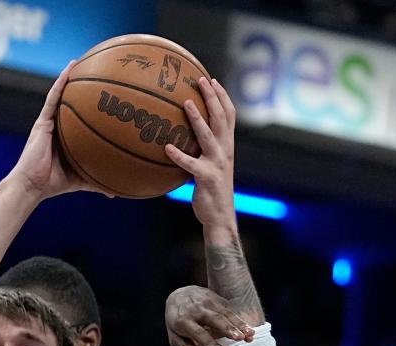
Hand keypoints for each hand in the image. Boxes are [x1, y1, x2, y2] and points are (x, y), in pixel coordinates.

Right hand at [8, 61, 111, 199]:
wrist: (33, 185)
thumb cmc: (53, 183)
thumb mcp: (81, 180)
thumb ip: (97, 181)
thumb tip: (115, 191)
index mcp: (66, 137)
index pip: (79, 116)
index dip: (89, 103)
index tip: (103, 93)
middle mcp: (58, 126)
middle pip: (71, 101)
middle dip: (81, 86)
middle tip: (96, 70)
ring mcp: (49, 121)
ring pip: (61, 95)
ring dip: (70, 77)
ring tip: (82, 60)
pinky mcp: (42, 120)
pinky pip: (53, 97)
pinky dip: (61, 82)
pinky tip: (70, 68)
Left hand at [165, 77, 237, 232]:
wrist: (220, 216)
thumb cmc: (211, 190)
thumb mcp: (211, 166)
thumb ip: (203, 150)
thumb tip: (182, 136)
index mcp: (227, 145)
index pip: (229, 114)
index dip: (222, 96)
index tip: (212, 79)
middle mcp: (225, 150)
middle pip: (221, 117)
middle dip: (212, 96)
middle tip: (200, 79)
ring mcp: (218, 163)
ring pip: (208, 135)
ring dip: (197, 118)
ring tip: (186, 103)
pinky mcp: (207, 178)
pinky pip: (190, 164)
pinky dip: (179, 155)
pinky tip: (166, 147)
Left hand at [166, 285, 252, 345]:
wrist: (180, 295)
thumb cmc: (178, 321)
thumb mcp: (174, 335)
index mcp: (183, 320)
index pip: (198, 332)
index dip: (209, 342)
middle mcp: (196, 309)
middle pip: (214, 319)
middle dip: (228, 328)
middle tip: (240, 338)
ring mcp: (207, 302)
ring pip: (225, 313)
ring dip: (239, 324)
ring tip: (250, 334)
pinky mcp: (217, 299)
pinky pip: (230, 309)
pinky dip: (240, 319)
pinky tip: (249, 329)